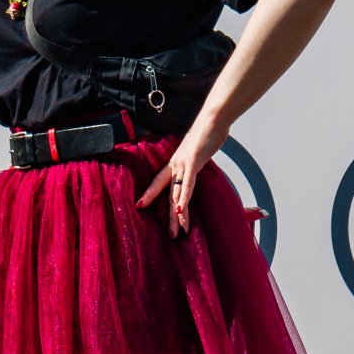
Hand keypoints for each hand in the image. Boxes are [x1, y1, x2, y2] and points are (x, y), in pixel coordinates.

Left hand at [137, 119, 226, 237]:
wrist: (213, 118)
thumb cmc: (207, 133)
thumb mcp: (199, 150)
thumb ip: (195, 159)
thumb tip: (196, 164)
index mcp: (176, 163)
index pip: (160, 182)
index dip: (150, 194)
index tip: (141, 206)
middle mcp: (176, 165)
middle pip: (169, 194)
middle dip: (169, 216)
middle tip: (170, 235)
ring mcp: (183, 164)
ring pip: (177, 193)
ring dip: (177, 214)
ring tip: (176, 232)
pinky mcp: (193, 161)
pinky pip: (187, 184)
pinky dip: (184, 197)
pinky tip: (181, 210)